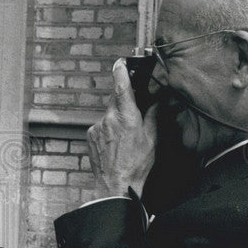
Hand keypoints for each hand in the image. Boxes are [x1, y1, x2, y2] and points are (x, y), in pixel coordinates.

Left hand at [87, 59, 157, 198]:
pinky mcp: (90, 134)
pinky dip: (108, 129)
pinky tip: (114, 144)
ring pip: (109, 114)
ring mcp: (97, 126)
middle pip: (116, 100)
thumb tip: (157, 103)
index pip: (122, 87)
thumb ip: (154, 117)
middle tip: (133, 116)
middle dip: (125, 103)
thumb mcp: (152, 140)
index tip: (121, 62)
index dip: (121, 72)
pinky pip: (101, 125)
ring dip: (117, 120)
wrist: (115, 185)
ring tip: (124, 139)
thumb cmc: (136, 165)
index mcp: (127, 117)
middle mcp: (110, 119)